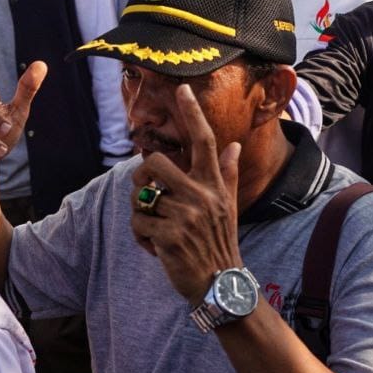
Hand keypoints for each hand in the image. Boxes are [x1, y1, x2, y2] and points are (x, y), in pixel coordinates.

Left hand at [129, 83, 243, 305]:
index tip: (182, 88)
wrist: (221, 284)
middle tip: (147, 194)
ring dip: (141, 214)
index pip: (203, 140)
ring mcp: (185, 215)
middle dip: (141, 176)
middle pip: (155, 162)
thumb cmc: (221, 242)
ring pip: (141, 196)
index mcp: (214, 184)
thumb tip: (234, 145)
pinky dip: (140, 237)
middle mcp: (201, 195)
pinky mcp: (170, 236)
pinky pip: (138, 223)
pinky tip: (155, 247)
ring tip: (155, 228)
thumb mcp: (228, 206)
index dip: (192, 112)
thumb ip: (228, 173)